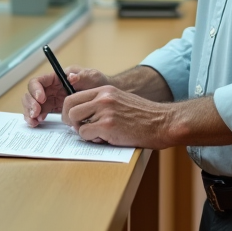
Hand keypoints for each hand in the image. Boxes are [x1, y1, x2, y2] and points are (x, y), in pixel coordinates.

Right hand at [22, 65, 110, 126]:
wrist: (104, 98)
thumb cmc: (97, 83)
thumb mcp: (92, 77)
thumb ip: (82, 76)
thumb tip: (70, 77)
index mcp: (57, 78)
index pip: (39, 81)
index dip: (36, 89)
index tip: (41, 99)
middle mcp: (50, 88)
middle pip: (31, 93)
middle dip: (30, 103)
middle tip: (36, 113)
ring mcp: (50, 99)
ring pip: (32, 104)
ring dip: (29, 112)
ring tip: (34, 121)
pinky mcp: (52, 110)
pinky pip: (38, 113)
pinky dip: (34, 118)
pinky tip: (36, 123)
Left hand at [62, 86, 176, 148]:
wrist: (162, 122)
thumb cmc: (144, 116)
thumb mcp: (121, 100)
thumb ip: (102, 103)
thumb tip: (83, 114)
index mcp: (105, 90)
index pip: (74, 95)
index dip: (69, 109)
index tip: (72, 118)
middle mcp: (103, 97)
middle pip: (69, 106)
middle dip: (69, 120)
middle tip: (76, 128)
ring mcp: (104, 111)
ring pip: (76, 122)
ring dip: (82, 131)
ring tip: (97, 135)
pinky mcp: (107, 125)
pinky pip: (85, 134)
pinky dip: (92, 140)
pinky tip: (106, 139)